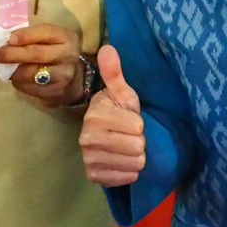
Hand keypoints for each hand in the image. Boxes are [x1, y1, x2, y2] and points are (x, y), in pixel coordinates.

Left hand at [0, 22, 82, 105]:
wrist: (75, 81)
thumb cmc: (55, 54)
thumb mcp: (50, 40)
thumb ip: (31, 37)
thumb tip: (3, 39)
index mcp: (66, 37)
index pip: (45, 32)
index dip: (25, 35)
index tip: (9, 39)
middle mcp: (68, 55)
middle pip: (35, 54)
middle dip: (11, 54)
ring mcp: (63, 76)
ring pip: (30, 74)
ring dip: (11, 71)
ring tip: (2, 68)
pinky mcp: (55, 93)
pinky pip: (29, 88)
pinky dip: (18, 83)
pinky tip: (15, 79)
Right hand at [79, 45, 145, 186]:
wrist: (105, 135)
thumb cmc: (118, 111)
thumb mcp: (122, 92)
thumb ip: (115, 73)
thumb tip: (108, 48)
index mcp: (95, 116)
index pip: (137, 126)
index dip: (139, 123)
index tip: (130, 120)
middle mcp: (87, 139)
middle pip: (137, 147)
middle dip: (139, 142)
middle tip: (129, 135)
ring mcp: (89, 159)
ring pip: (134, 165)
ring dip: (136, 158)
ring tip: (126, 148)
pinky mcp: (94, 176)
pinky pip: (126, 178)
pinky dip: (129, 172)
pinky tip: (121, 162)